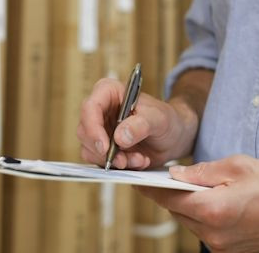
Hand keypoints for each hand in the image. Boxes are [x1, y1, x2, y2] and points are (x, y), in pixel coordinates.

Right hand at [76, 78, 198, 169]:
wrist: (174, 136)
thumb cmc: (167, 120)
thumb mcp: (159, 119)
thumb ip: (141, 125)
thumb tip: (119, 137)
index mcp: (109, 92)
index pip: (90, 107)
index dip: (93, 128)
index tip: (105, 147)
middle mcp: (100, 110)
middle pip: (85, 131)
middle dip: (104, 151)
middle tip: (125, 160)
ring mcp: (100, 130)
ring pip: (90, 149)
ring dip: (114, 160)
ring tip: (139, 159)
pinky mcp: (103, 147)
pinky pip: (100, 161)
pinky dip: (118, 166)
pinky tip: (138, 161)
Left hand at [137, 155, 258, 251]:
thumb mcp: (236, 166)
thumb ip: (201, 171)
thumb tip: (175, 174)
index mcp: (213, 209)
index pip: (170, 198)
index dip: (152, 188)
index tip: (138, 180)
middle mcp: (214, 233)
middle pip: (177, 211)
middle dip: (171, 194)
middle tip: (169, 176)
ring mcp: (222, 246)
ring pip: (190, 221)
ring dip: (187, 205)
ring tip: (193, 187)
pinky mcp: (230, 251)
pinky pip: (205, 230)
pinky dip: (202, 215)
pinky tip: (211, 201)